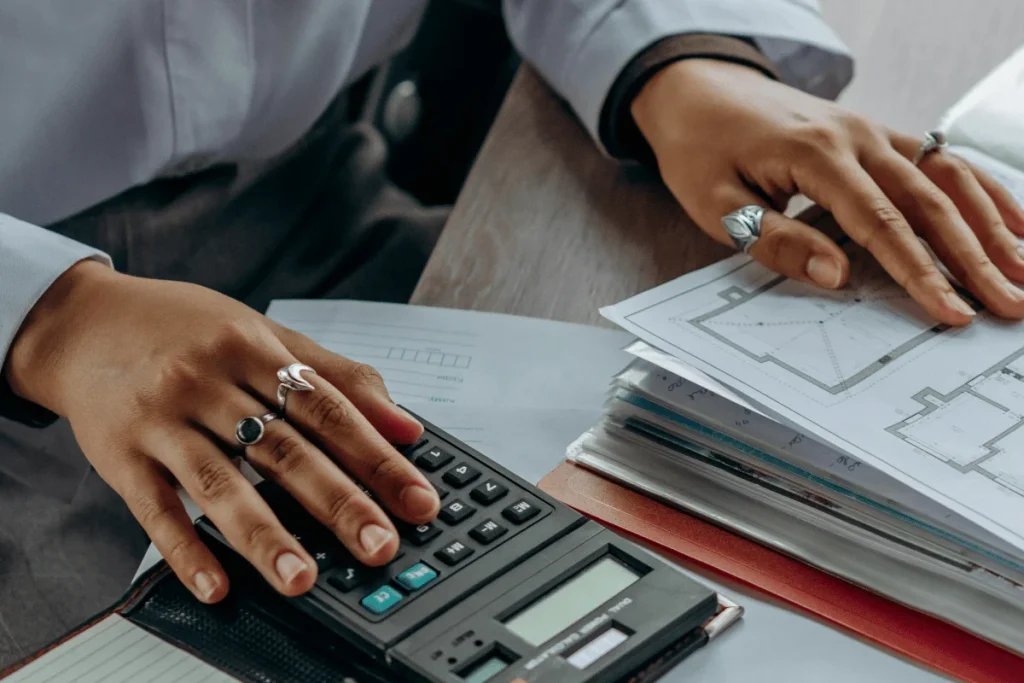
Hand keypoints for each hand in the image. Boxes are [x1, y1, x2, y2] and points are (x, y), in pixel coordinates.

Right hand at [4, 261, 439, 602]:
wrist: (83, 321)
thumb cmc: (183, 328)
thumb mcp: (262, 332)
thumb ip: (335, 374)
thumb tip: (405, 423)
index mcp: (253, 347)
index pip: (329, 409)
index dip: (378, 457)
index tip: (417, 499)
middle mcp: (207, 381)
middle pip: (284, 449)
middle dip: (338, 502)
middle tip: (379, 545)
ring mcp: (161, 420)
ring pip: (220, 483)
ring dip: (264, 535)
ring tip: (302, 578)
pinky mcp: (119, 456)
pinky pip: (155, 510)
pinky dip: (186, 550)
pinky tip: (218, 585)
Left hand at [632, 59, 1023, 325]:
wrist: (699, 90)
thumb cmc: (701, 149)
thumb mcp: (717, 203)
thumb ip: (776, 238)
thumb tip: (837, 277)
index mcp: (816, 155)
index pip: (881, 223)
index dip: (920, 271)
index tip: (952, 311)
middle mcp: (857, 136)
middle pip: (930, 201)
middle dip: (975, 258)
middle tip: (1011, 305)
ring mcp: (873, 130)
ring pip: (947, 177)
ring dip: (991, 224)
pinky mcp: (877, 133)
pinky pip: (940, 160)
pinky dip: (980, 189)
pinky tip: (1012, 219)